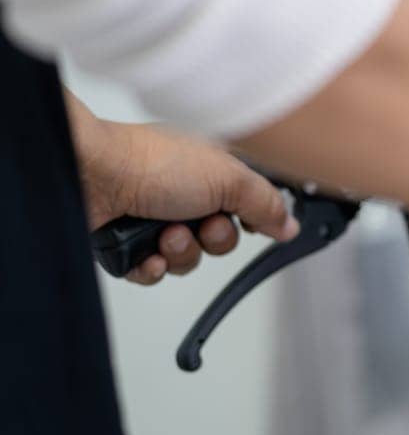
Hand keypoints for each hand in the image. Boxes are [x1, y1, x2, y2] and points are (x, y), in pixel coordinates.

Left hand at [65, 91, 298, 283]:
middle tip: (201, 223)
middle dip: (214, 238)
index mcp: (213, 172)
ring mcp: (154, 219)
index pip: (248, 204)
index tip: (252, 225)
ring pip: (187, 258)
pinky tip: (147, 253)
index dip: (252, 220)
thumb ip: (266, 204)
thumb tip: (289, 225)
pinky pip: (153, 273)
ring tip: (165, 233)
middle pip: (220, 238)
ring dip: (181, 251)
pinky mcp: (127, 243)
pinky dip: (152, 267)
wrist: (92, 174)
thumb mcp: (230, 178)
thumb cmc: (155, 162)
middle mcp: (185, 194)